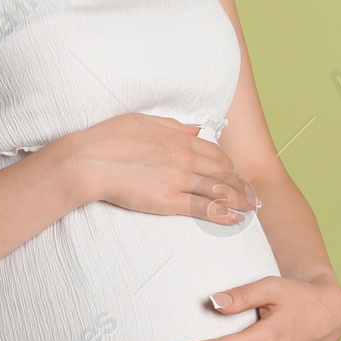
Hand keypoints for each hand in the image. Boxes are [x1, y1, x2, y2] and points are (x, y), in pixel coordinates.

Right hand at [55, 113, 257, 226]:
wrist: (89, 160)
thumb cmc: (109, 137)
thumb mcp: (144, 121)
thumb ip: (173, 125)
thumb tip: (195, 128)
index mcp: (179, 137)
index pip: (215, 152)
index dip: (229, 164)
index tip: (236, 173)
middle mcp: (184, 157)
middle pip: (223, 172)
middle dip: (240, 184)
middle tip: (251, 194)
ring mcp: (178, 179)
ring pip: (219, 190)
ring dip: (239, 200)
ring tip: (250, 208)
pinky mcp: (168, 200)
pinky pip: (203, 208)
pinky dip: (223, 214)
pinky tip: (235, 219)